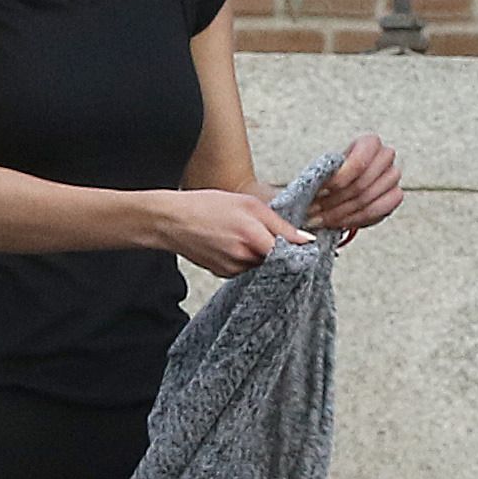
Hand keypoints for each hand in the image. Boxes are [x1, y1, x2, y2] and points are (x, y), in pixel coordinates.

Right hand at [164, 189, 314, 278]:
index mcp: (253, 238)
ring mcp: (232, 270)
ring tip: (243, 233)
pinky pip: (245, 268)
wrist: (172, 222)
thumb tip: (305, 239)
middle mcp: (244, 259)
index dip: (298, 247)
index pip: (291, 252)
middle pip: (276, 260)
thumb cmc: (206, 207)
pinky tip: (232, 242)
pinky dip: (245, 257)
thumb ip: (280, 224)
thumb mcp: (249, 204)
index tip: (302, 242)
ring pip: (261, 264)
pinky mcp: (223, 274)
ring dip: (260, 252)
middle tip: (264, 230)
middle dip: (276, 247)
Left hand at [307, 132, 401, 235]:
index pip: (359, 162)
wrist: (346, 185)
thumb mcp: (326, 170)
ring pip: (368, 200)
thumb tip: (309, 190)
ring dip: (340, 213)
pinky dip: (355, 219)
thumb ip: (322, 176)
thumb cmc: (335, 174)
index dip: (339, 180)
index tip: (319, 192)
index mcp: (369, 143)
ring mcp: (392, 176)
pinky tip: (339, 222)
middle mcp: (385, 157)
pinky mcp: (395, 196)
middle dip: (334, 202)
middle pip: (362, 185)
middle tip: (313, 212)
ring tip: (321, 219)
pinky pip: (378, 211)